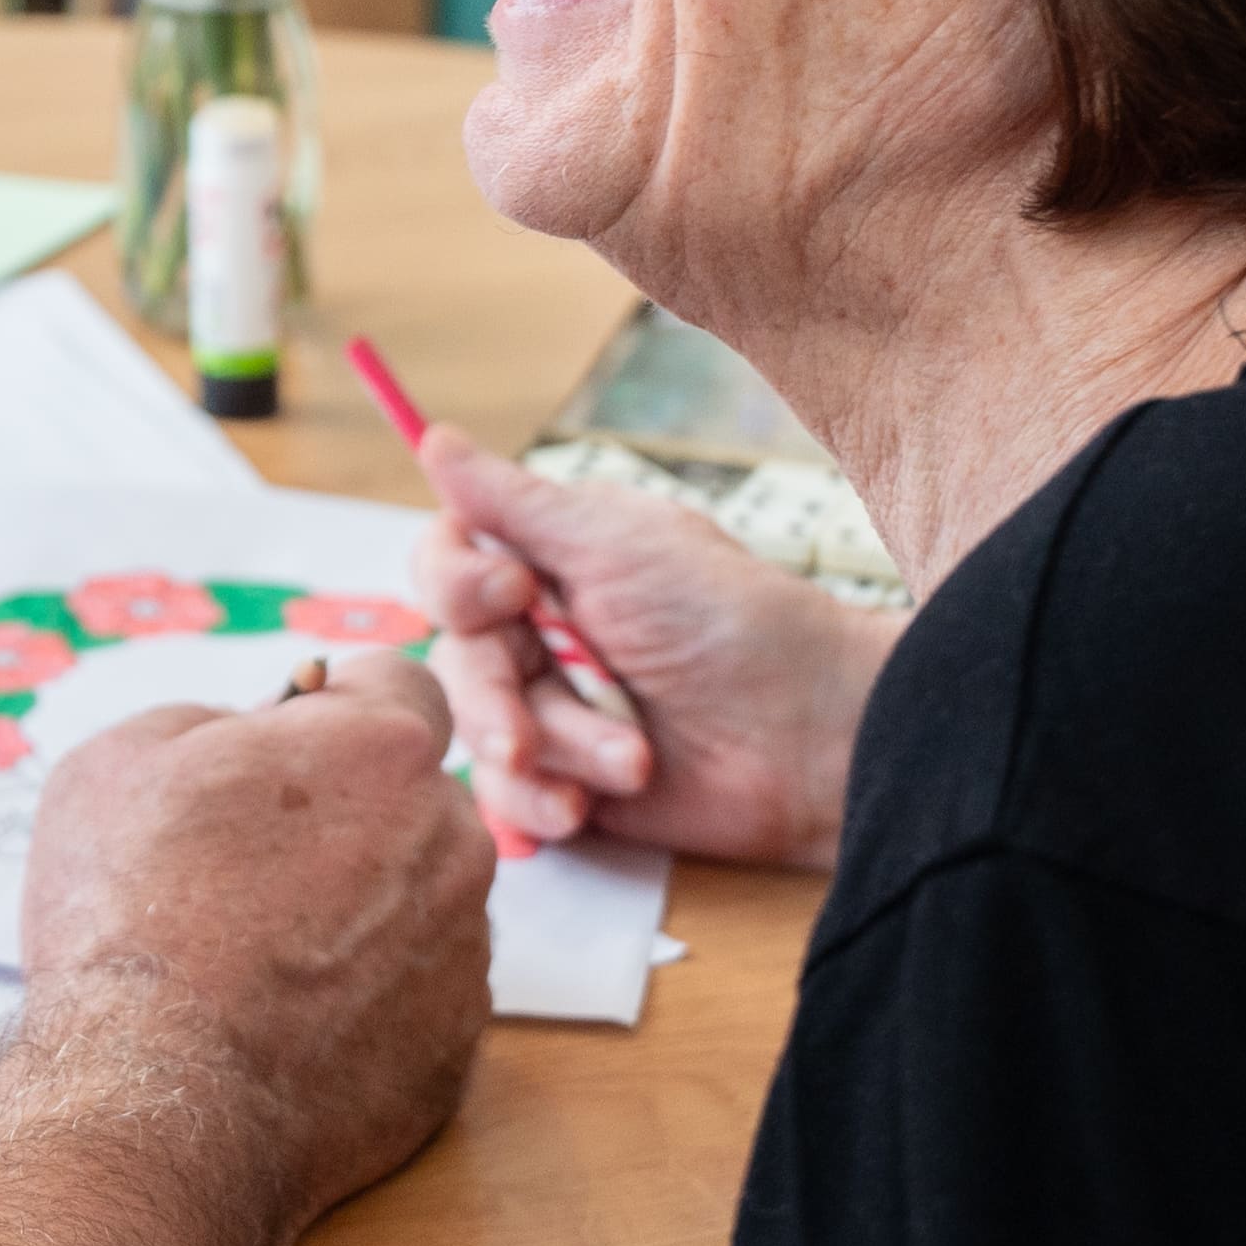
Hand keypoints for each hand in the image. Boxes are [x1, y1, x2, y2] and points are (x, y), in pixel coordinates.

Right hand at [13, 651, 490, 1232]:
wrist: (154, 1100)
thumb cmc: (127, 921)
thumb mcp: (120, 762)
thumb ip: (211, 719)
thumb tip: (252, 734)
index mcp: (383, 749)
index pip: (399, 688)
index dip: (329, 714)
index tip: (276, 758)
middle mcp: (452, 841)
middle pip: (414, 798)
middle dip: (349, 815)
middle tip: (248, 867)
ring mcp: (464, 950)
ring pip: (421, 898)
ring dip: (361, 909)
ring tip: (260, 958)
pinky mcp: (456, 1047)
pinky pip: (418, 994)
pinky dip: (366, 999)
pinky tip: (287, 1023)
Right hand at [408, 421, 892, 869]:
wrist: (812, 737)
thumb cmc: (729, 621)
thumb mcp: (617, 545)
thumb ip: (514, 503)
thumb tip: (433, 438)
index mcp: (553, 560)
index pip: (448, 562)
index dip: (456, 584)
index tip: (512, 595)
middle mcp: (545, 631)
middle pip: (454, 657)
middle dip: (496, 696)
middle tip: (529, 726)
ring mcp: (557, 709)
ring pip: (481, 731)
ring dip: (548, 751)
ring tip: (630, 763)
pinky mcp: (573, 782)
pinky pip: (510, 796)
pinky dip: (541, 803)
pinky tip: (585, 808)